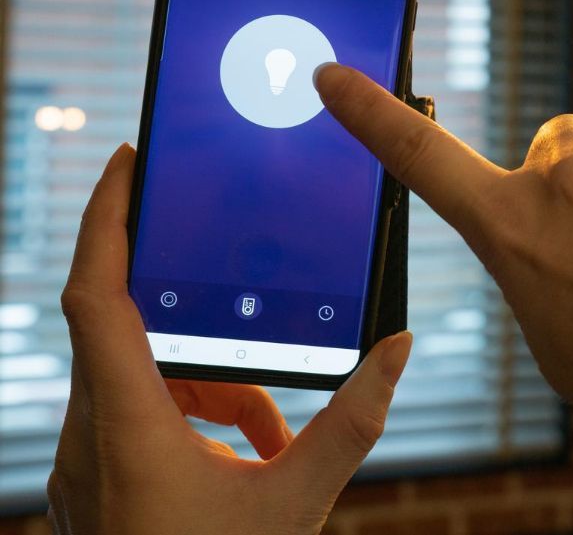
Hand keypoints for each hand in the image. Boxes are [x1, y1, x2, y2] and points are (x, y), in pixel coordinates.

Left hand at [49, 144, 413, 534]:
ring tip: (272, 428)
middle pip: (126, 332)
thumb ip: (353, 422)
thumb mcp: (297, 505)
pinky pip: (136, 420)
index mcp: (123, 427)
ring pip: (137, 381)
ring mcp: (83, 466)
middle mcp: (87, 437)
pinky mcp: (94, 487)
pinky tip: (249, 458)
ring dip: (209, 384)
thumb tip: (399, 347)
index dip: (105, 219)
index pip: (95, 295)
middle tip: (232, 265)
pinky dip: (193, 418)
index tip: (129, 162)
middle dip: (194, 312)